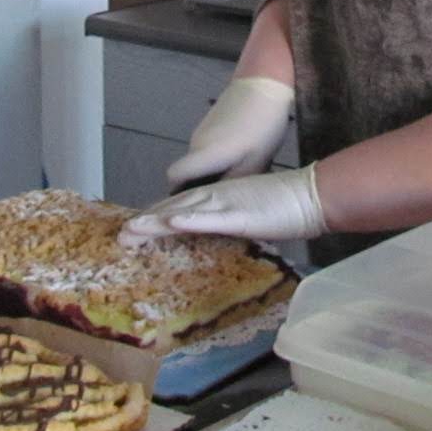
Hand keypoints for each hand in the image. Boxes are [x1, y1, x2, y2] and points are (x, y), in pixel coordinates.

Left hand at [119, 165, 325, 243]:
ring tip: (131, 230)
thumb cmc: (285, 207)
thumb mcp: (249, 215)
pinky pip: (211, 219)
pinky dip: (189, 221)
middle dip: (145, 222)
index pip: (178, 208)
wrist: (311, 194)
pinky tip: (170, 224)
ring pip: (183, 213)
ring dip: (155, 222)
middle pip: (173, 210)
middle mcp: (215, 197)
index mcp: (217, 198)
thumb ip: (229, 221)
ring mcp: (225, 204)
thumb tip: (217, 232)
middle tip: (120, 235)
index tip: (134, 228)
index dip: (154, 218)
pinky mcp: (239, 214)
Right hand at [166, 76, 294, 190]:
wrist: (263, 85)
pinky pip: (206, 149)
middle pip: (187, 173)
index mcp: (205, 155)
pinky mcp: (209, 124)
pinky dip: (216, 159)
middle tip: (223, 198)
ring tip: (237, 177)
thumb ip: (234, 184)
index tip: (193, 203)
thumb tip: (222, 202)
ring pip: (198, 161)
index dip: (177, 192)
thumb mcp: (255, 163)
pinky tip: (240, 158)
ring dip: (211, 172)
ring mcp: (201, 132)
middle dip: (200, 186)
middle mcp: (196, 144)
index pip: (173, 177)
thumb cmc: (262, 127)